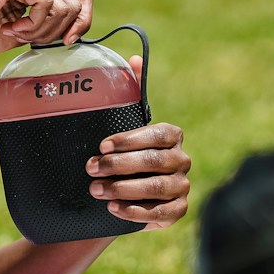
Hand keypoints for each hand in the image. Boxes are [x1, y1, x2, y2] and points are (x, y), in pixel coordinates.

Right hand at [0, 0, 92, 57]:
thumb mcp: (25, 32)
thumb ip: (48, 26)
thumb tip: (76, 32)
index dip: (83, 20)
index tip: (68, 41)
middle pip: (77, 2)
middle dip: (58, 31)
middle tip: (30, 39)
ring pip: (64, 5)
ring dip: (43, 29)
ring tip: (17, 32)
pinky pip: (46, 3)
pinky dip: (34, 23)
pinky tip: (13, 27)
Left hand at [88, 95, 189, 230]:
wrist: (128, 193)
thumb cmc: (124, 154)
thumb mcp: (124, 127)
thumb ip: (131, 90)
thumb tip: (134, 61)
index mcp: (172, 137)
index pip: (157, 134)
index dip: (130, 140)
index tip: (102, 146)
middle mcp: (181, 160)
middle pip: (154, 161)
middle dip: (119, 165)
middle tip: (92, 168)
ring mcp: (182, 186)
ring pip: (156, 187)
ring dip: (123, 189)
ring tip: (96, 189)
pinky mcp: (178, 210)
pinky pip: (160, 213)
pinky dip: (135, 211)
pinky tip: (113, 208)